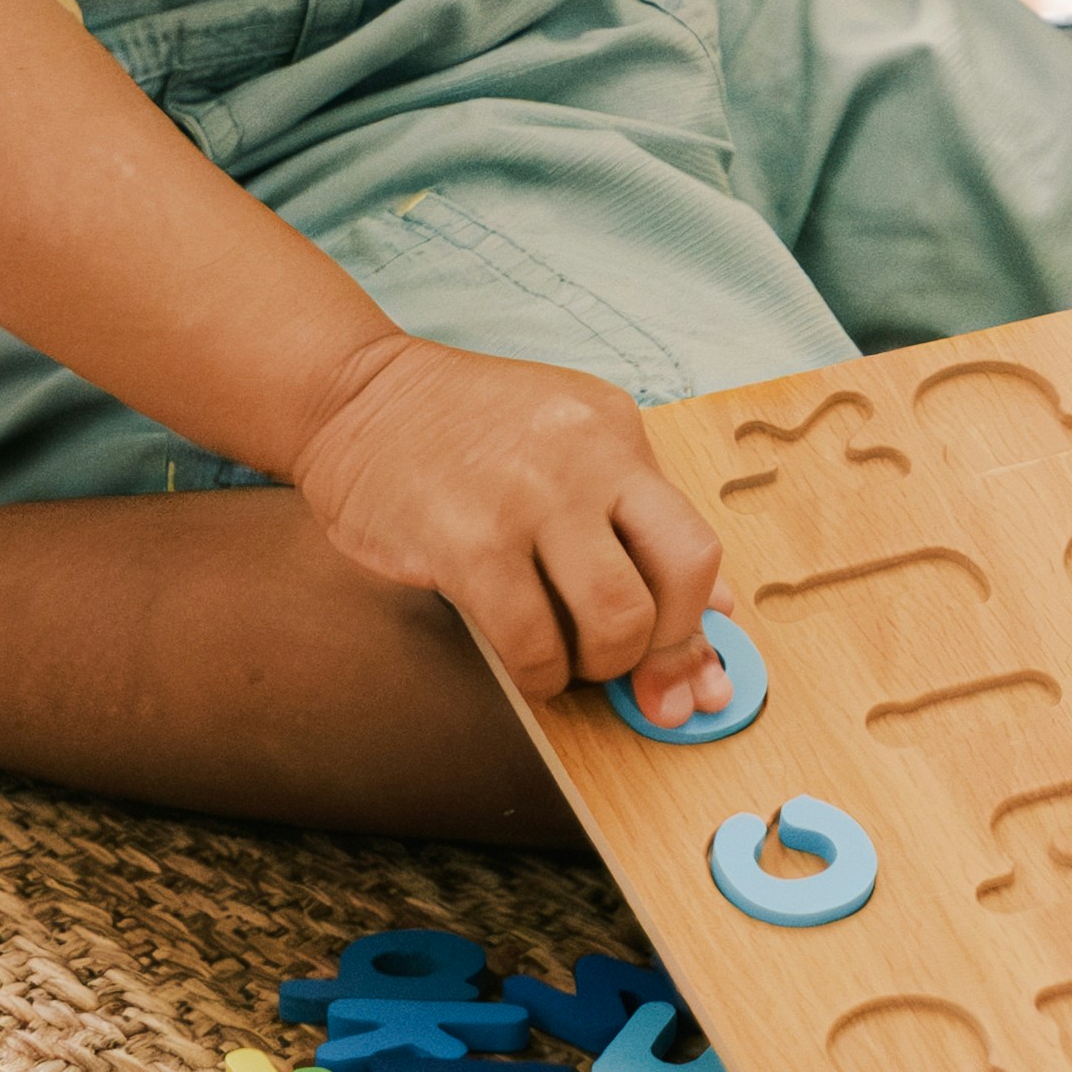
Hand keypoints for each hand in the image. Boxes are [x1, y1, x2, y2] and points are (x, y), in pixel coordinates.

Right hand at [286, 331, 729, 717]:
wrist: (352, 395)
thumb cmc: (460, 430)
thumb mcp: (566, 441)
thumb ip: (635, 516)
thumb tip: (718, 606)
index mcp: (617, 429)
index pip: (696, 542)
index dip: (697, 623)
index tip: (690, 676)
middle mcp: (588, 455)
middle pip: (682, 577)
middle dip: (661, 647)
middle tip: (618, 664)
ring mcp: (531, 497)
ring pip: (617, 619)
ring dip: (597, 665)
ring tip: (565, 660)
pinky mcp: (470, 541)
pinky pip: (533, 642)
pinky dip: (539, 674)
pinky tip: (524, 664)